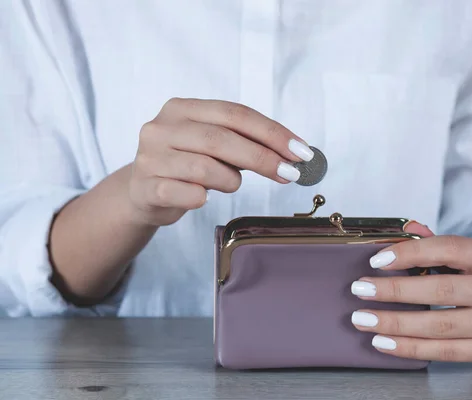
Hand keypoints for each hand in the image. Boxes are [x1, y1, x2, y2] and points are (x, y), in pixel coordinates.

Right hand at [128, 98, 312, 225]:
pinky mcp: (146, 187)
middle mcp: (162, 127)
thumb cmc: (187, 166)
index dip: (272, 132)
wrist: (143, 193)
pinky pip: (188, 195)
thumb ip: (244, 143)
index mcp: (183, 108)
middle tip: (291, 174)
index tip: (300, 151)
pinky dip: (202, 198)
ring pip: (206, 168)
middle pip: (221, 138)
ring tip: (229, 183)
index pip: (235, 114)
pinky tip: (202, 197)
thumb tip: (293, 155)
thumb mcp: (212, 146)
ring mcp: (151, 157)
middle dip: (262, 157)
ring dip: (230, 180)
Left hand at [350, 222, 471, 364]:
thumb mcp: (468, 252)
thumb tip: (404, 230)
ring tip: (363, 319)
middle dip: (394, 290)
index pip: (449, 249)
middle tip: (359, 289)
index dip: (410, 252)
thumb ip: (435, 241)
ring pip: (439, 325)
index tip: (376, 260)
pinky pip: (444, 352)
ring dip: (394, 323)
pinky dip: (409, 348)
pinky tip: (383, 341)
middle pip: (440, 290)